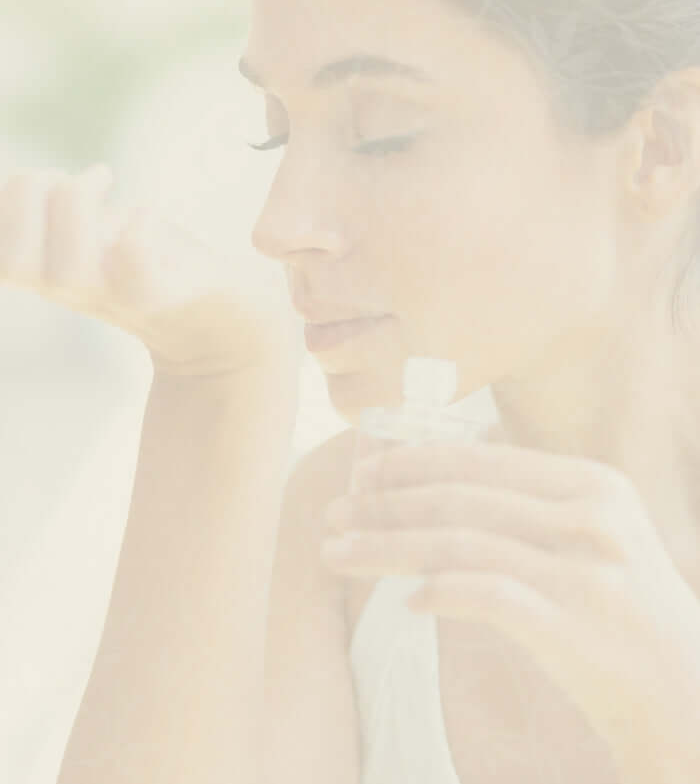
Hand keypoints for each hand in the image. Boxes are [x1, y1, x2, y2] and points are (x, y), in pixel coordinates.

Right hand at [0, 166, 302, 375]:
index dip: (0, 206)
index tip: (26, 175)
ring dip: (77, 204)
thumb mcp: (99, 236)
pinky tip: (146, 211)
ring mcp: (123, 298)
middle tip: (63, 176)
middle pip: (14, 263)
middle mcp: (79, 290)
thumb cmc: (162, 268)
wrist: (232, 328)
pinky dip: (137, 227)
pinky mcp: (170, 298)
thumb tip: (15, 179)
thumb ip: (58, 212)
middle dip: (23, 200)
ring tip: (104, 177)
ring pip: (68, 272)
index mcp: (52, 271)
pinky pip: (136, 268)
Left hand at [321, 439, 699, 741]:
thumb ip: (531, 502)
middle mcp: (590, 518)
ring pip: (459, 544)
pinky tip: (407, 602)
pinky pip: (490, 598)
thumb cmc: (623, 608)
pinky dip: (441, 593)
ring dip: (387, 547)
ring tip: (338, 554)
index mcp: (591, 483)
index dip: (412, 463)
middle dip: (385, 505)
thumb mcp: (594, 534)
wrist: (687, 692)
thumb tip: (435, 477)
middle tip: (334, 516)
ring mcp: (584, 572)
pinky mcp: (577, 627)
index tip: (363, 475)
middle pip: (459, 499)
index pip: (481, 460)